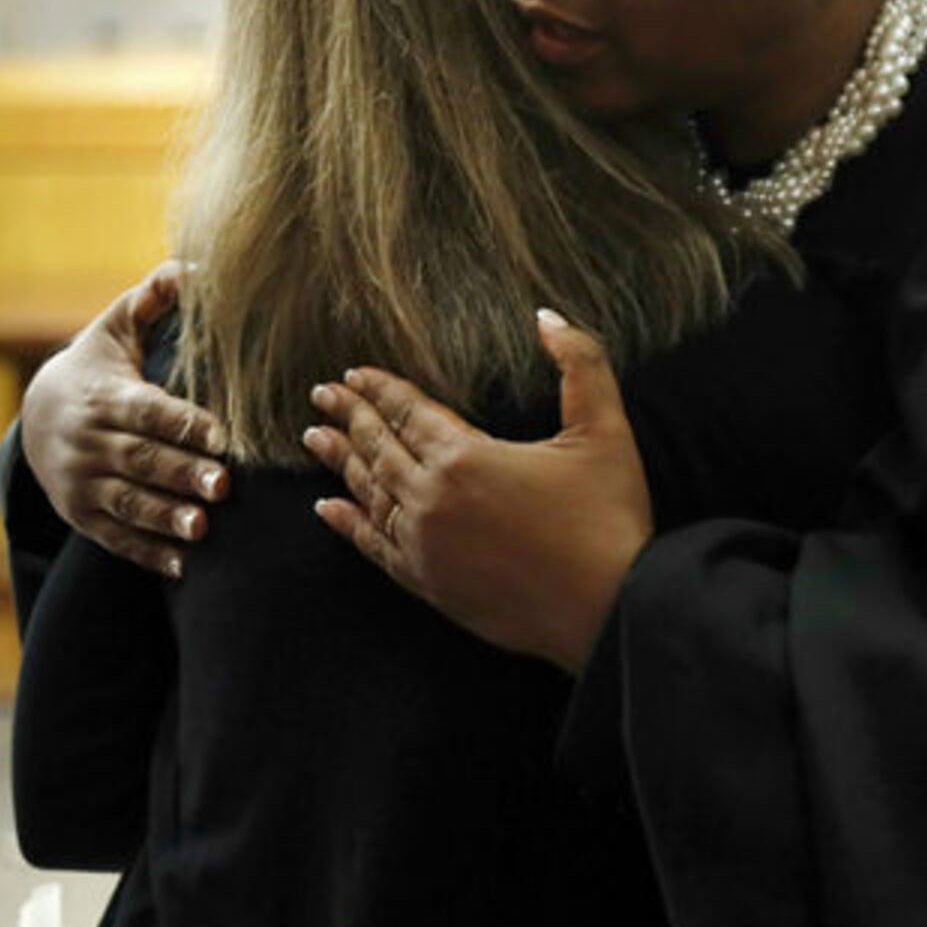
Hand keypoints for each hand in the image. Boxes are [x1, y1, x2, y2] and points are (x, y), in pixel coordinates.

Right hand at [21, 262, 232, 578]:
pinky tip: (181, 566)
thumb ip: (152, 301)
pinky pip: (115, 538)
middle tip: (223, 485)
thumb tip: (197, 266)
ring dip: (165, 517)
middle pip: (140, 460)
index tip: (220, 434)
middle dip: (181, 473)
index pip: (147, 411)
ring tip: (202, 529)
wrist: (33, 418)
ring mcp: (83, 483)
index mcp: (106, 397)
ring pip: (127, 502)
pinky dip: (146, 553)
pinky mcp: (82, 515)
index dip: (182, 423)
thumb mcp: (113, 331)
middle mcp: (91, 442)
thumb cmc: (94, 369)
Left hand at [306, 310, 650, 672]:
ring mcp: (424, 545)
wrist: (611, 609)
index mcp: (464, 456)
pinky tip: (327, 509)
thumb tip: (547, 316)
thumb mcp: (605, 430)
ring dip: (341, 463)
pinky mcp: (428, 584)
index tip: (351, 375)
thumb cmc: (611, 519)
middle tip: (320, 396)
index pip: (407, 412)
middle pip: (377, 448)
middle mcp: (431, 499)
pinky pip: (374, 546)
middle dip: (348, 417)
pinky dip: (347, 523)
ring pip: (368, 493)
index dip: (379, 390)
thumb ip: (580, 364)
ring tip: (315, 439)